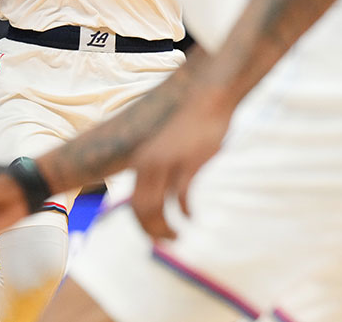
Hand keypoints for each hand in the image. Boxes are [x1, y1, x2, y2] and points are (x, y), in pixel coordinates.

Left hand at [129, 96, 232, 240]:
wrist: (206, 97)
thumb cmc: (190, 123)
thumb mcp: (168, 147)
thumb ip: (163, 167)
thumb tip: (163, 189)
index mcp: (142, 161)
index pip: (134, 203)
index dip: (143, 224)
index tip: (154, 236)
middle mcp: (149, 163)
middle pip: (141, 209)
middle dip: (152, 231)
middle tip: (167, 243)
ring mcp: (167, 163)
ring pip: (157, 206)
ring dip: (165, 227)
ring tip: (177, 236)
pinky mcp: (186, 161)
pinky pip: (180, 196)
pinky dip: (184, 211)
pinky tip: (191, 217)